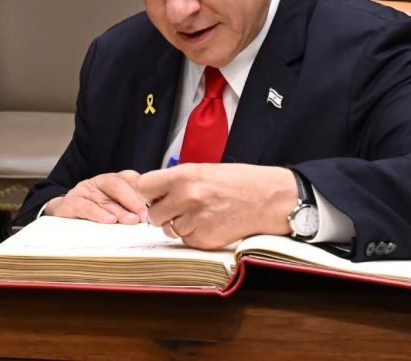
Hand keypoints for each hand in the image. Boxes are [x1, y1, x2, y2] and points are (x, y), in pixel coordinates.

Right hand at [46, 171, 149, 224]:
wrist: (62, 213)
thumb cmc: (95, 212)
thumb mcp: (114, 207)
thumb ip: (131, 209)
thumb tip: (153, 217)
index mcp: (112, 181)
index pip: (129, 179)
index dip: (142, 191)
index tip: (155, 206)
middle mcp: (98, 183)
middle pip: (117, 185)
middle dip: (133, 200)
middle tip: (144, 215)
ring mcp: (83, 191)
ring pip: (103, 198)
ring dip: (119, 210)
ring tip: (131, 221)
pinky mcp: (70, 202)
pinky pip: (85, 206)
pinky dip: (98, 214)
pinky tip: (109, 220)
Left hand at [138, 164, 297, 249]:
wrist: (268, 198)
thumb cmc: (236, 181)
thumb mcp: (201, 170)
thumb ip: (174, 181)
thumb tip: (147, 194)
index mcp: (183, 176)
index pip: (143, 187)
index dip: (146, 193)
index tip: (153, 195)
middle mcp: (186, 198)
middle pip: (152, 214)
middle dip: (162, 213)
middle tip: (179, 207)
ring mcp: (195, 220)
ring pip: (169, 229)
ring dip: (179, 225)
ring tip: (201, 213)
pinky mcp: (205, 240)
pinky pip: (186, 240)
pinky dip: (194, 235)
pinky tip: (210, 223)